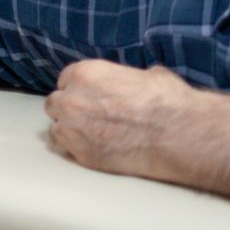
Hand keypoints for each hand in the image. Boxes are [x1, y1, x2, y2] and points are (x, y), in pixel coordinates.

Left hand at [45, 61, 194, 180]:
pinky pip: (65, 150)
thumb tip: (135, 82)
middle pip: (55, 103)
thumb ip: (127, 78)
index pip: (66, 78)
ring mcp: (73, 130)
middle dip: (69, 107)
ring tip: (91, 133)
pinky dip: (75, 148)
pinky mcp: (80, 155)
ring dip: (69, 129)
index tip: (90, 94)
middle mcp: (72, 101)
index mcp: (87, 74)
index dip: (79, 87)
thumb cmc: (166, 101)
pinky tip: (94, 146)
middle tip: (89, 113)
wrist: (174, 133)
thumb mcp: (149, 75)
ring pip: (55, 128)